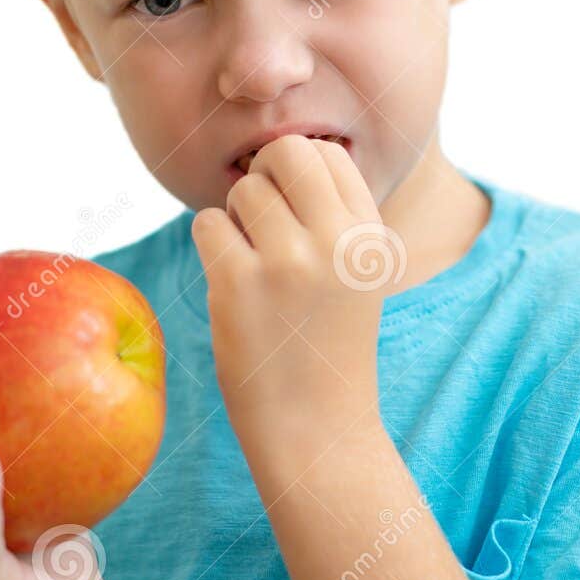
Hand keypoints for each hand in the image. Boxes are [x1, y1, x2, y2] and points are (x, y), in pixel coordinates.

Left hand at [191, 134, 399, 461]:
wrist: (317, 427)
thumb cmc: (328, 343)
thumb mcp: (358, 274)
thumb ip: (335, 214)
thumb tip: (280, 153)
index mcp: (372, 235)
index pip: (329, 154)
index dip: (299, 174)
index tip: (292, 213)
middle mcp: (339, 241)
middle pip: (286, 152)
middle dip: (264, 175)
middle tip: (261, 219)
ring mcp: (289, 261)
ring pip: (243, 189)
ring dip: (236, 217)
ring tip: (251, 260)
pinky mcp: (240, 284)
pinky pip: (207, 223)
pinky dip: (212, 244)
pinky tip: (231, 279)